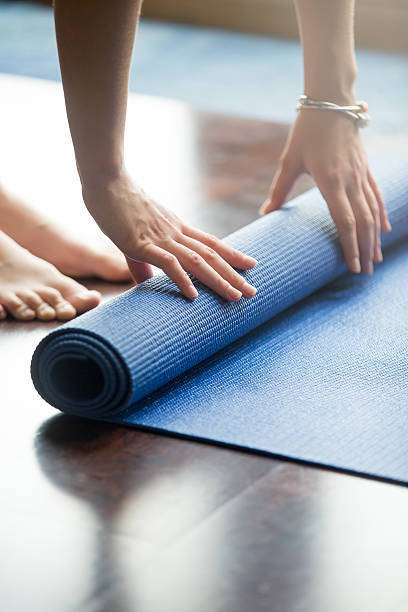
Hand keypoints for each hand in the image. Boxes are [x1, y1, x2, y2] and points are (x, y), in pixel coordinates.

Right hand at [83, 171, 256, 300]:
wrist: (105, 181)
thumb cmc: (117, 206)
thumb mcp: (133, 238)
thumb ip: (141, 263)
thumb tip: (145, 283)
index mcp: (176, 228)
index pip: (211, 243)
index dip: (233, 255)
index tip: (251, 265)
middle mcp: (175, 233)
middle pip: (212, 255)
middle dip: (234, 275)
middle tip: (253, 292)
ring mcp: (161, 238)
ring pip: (198, 261)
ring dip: (219, 280)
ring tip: (236, 297)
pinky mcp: (142, 243)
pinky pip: (168, 263)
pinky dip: (182, 280)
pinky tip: (194, 296)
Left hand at [260, 110, 390, 274]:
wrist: (332, 99)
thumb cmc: (306, 130)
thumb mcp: (289, 161)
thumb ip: (279, 190)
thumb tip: (264, 214)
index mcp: (330, 181)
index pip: (345, 221)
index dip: (350, 246)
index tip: (351, 266)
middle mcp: (350, 180)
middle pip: (363, 222)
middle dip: (365, 249)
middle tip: (365, 272)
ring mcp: (361, 174)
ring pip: (373, 211)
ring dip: (375, 237)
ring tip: (376, 259)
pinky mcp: (365, 167)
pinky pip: (377, 195)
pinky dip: (382, 214)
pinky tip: (385, 229)